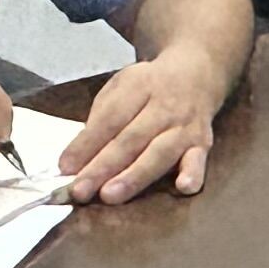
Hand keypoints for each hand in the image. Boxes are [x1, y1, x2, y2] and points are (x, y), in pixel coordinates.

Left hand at [63, 44, 230, 203]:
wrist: (198, 71)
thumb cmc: (149, 87)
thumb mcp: (121, 88)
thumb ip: (100, 120)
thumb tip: (77, 160)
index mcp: (139, 86)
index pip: (110, 118)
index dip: (87, 143)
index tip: (65, 167)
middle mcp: (164, 106)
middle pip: (131, 139)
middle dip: (103, 167)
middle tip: (80, 190)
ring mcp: (185, 125)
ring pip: (159, 153)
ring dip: (134, 176)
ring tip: (110, 195)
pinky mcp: (203, 143)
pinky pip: (199, 160)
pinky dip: (193, 173)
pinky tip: (184, 187)